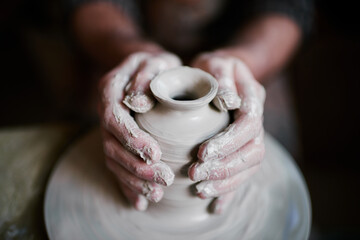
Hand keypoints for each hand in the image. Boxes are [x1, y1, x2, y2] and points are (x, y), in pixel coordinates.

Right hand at [99, 52, 180, 209]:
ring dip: (133, 181)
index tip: (156, 154)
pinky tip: (141, 202)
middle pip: (113, 146)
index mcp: (110, 90)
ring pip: (114, 161)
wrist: (147, 69)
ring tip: (156, 195)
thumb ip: (146, 76)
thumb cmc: (157, 65)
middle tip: (165, 180)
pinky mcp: (116, 142)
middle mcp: (104, 112)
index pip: (114, 119)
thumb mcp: (156, 62)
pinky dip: (128, 186)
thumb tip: (138, 103)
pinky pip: (117, 167)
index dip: (132, 139)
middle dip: (137, 167)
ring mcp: (108, 129)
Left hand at [188, 52, 265, 213]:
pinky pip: (243, 173)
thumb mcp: (215, 64)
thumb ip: (222, 78)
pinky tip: (215, 206)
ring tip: (200, 189)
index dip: (228, 141)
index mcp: (253, 98)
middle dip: (225, 166)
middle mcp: (257, 119)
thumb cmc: (212, 68)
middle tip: (195, 174)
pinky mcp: (243, 148)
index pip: (248, 124)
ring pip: (249, 166)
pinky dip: (229, 190)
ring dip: (226, 181)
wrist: (221, 73)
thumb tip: (230, 101)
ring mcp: (252, 136)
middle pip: (252, 150)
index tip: (202, 152)